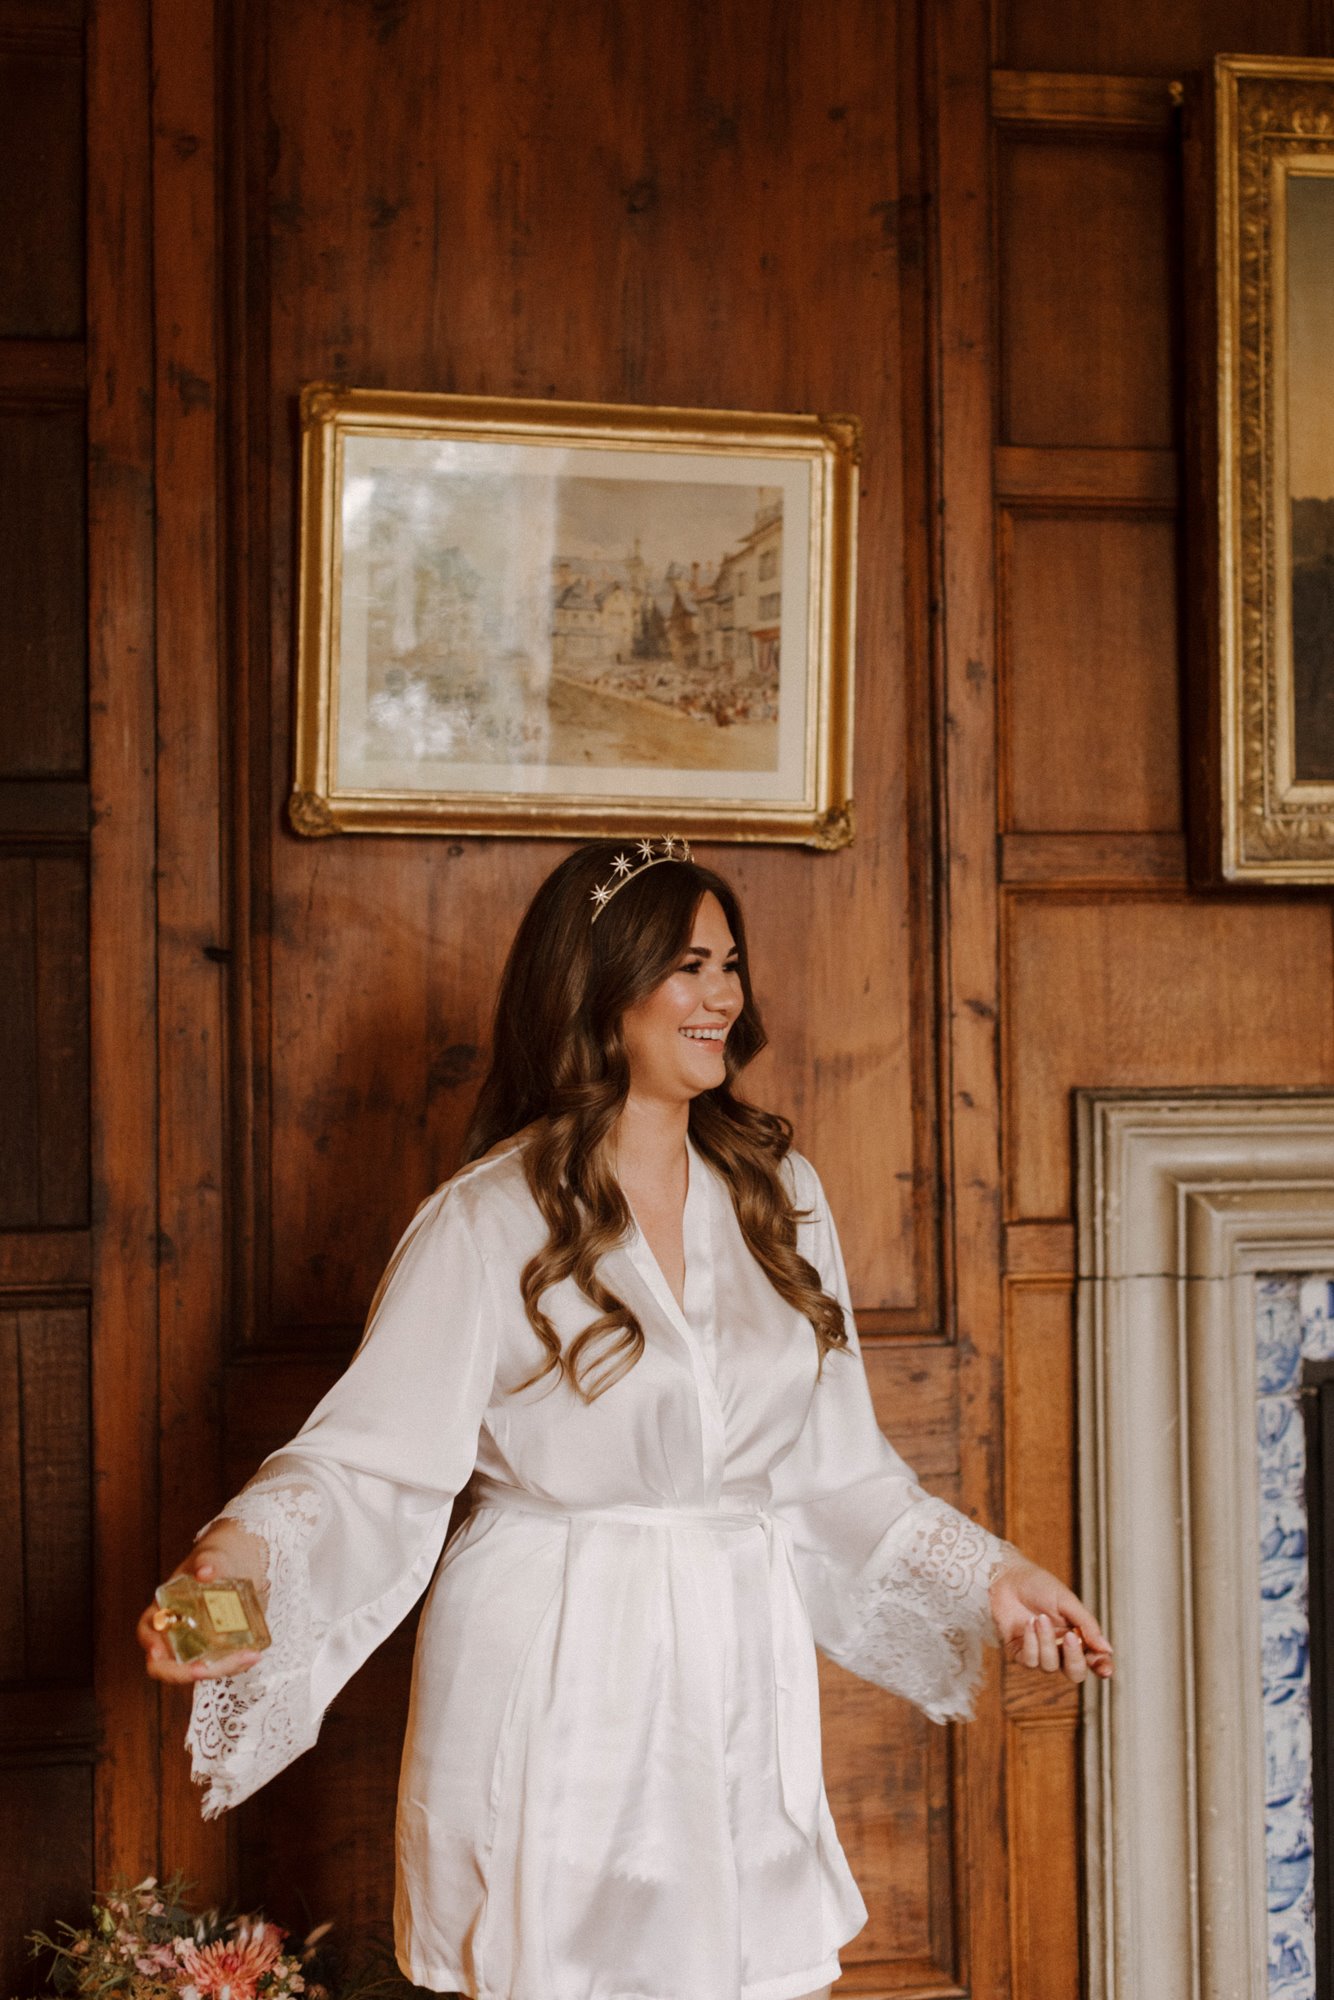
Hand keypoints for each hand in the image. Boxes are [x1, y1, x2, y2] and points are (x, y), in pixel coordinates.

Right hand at [136, 1519, 268, 1685]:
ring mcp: (198, 1642)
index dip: (150, 1645)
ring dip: (220, 1668)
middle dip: (182, 1672)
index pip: (147, 1631)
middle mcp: (177, 1630)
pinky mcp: (219, 1648)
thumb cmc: (219, 1556)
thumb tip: (205, 1572)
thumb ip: (209, 1561)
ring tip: (247, 1657)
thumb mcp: (213, 1554)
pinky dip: (235, 1663)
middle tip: (205, 1670)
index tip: (159, 1652)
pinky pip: (222, 1663)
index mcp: (165, 1606)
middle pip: (167, 1663)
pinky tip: (254, 1654)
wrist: (243, 1560)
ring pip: (198, 1668)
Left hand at [989, 1558, 1112, 1686]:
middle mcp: (1060, 1648)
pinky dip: (1031, 1642)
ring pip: (1050, 1666)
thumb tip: (1106, 1649)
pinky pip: (1030, 1661)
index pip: (1094, 1659)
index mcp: (1077, 1635)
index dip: (1102, 1667)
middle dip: (1074, 1659)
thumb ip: (1087, 1625)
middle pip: (1075, 1673)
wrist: (1007, 1577)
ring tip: (1041, 1618)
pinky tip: (1029, 1624)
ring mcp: (1040, 1652)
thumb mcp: (1067, 1601)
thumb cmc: (1039, 1586)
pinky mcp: (1020, 1653)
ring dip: (1046, 1642)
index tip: (1105, 1670)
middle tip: (1070, 1637)